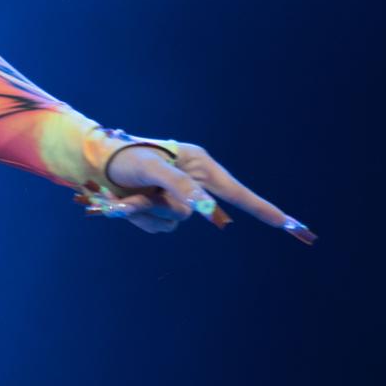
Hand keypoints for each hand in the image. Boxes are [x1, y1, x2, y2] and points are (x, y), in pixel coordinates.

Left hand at [91, 140, 315, 243]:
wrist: (96, 164)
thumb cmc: (127, 157)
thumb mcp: (154, 167)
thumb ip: (182, 187)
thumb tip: (205, 211)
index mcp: (199, 164)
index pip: (237, 192)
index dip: (263, 210)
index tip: (289, 224)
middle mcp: (192, 182)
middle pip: (199, 212)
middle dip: (164, 206)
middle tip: (144, 194)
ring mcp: (177, 199)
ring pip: (175, 223)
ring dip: (146, 211)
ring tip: (128, 192)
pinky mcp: (161, 211)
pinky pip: (158, 227)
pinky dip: (138, 217)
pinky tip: (123, 202)